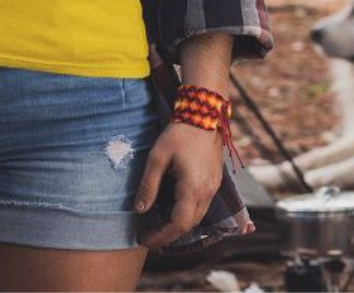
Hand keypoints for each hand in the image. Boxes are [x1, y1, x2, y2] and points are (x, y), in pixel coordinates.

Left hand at [135, 122, 223, 250]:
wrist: (204, 114)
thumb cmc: (179, 133)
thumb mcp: (158, 157)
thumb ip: (149, 185)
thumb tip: (139, 210)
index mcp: (193, 188)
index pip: (178, 224)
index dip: (161, 236)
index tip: (144, 239)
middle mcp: (207, 192)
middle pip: (189, 225)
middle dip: (168, 235)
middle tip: (148, 237)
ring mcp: (213, 188)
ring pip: (197, 217)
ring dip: (178, 225)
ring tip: (157, 226)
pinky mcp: (214, 181)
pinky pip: (201, 206)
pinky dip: (186, 214)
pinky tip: (173, 209)